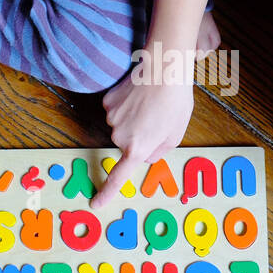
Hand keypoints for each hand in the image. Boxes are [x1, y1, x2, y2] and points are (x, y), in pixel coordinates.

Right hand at [94, 77, 192, 207]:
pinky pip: (115, 110)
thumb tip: (145, 156)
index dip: (107, 191)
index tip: (96, 203)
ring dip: (134, 119)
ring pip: (121, 127)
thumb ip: (159, 151)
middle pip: (127, 145)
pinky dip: (126, 105)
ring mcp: (111, 118)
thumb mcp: (176, 134)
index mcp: (138, 148)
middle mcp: (120, 136)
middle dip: (140, 137)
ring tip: (150, 103)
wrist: (163, 69)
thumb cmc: (175, 102)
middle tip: (158, 118)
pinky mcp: (107, 101)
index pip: (119, 176)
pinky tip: (138, 95)